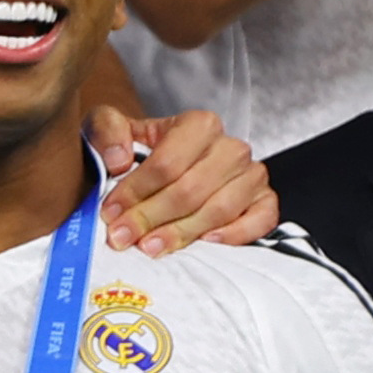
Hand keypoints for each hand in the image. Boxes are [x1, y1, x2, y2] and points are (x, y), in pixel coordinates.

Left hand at [93, 105, 276, 251]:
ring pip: (220, 209)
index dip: (136, 191)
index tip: (110, 212)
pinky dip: (236, 235)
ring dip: (182, 232)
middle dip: (152, 217)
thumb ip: (107, 130)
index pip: (167, 163)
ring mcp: (252, 175)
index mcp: (198, 125)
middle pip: (190, 190)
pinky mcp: (265, 201)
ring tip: (151, 247)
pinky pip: (260, 221)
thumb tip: (118, 159)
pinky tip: (206, 243)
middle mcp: (230, 148)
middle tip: (123, 237)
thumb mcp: (113, 128)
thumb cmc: (140, 150)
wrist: (168, 166)